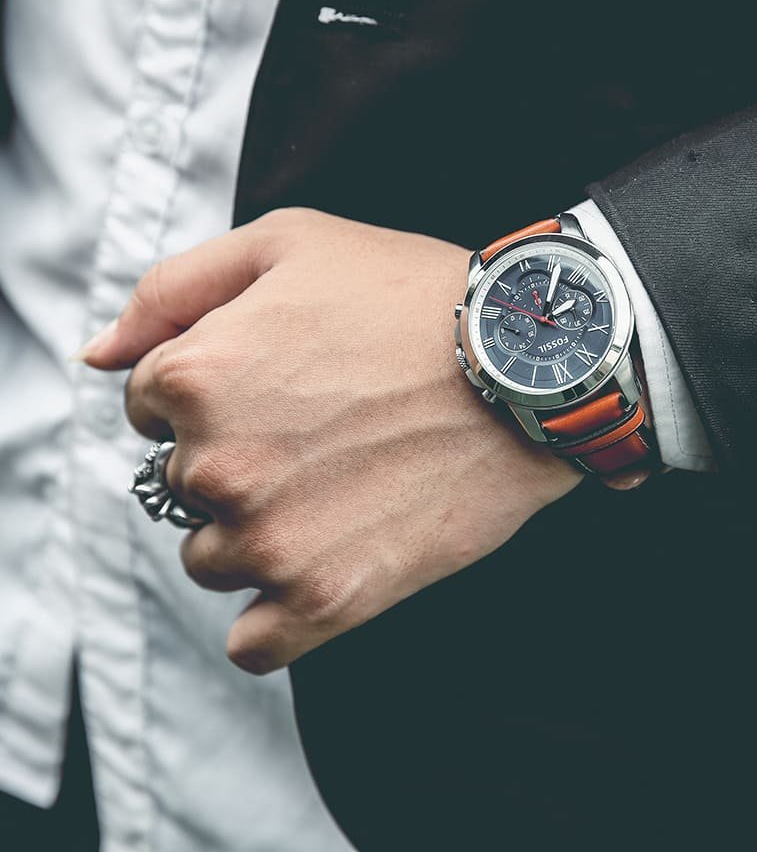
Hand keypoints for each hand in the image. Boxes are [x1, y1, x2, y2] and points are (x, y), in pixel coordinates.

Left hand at [79, 209, 582, 673]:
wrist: (530, 367)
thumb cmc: (414, 296)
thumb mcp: (289, 243)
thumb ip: (172, 290)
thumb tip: (97, 355)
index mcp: (195, 376)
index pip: (149, 404)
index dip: (214, 386)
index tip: (281, 382)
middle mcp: (215, 466)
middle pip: (182, 483)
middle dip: (234, 455)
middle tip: (322, 429)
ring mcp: (270, 541)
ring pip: (214, 558)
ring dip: (257, 530)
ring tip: (339, 487)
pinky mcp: (326, 599)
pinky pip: (254, 642)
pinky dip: (276, 614)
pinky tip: (324, 560)